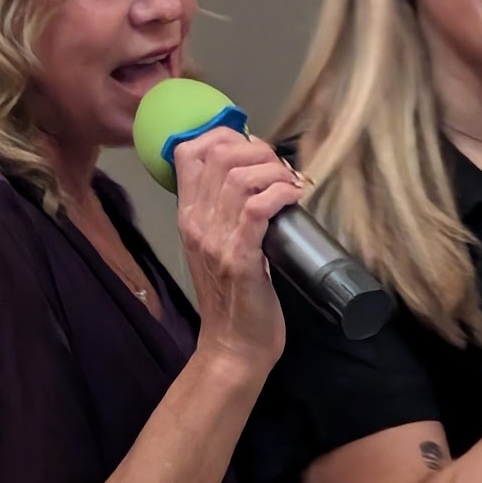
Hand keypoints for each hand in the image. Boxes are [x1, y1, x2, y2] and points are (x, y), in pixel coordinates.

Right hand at [172, 129, 302, 374]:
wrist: (233, 346)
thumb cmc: (234, 297)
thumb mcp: (218, 246)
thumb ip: (224, 214)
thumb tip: (253, 178)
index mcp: (188, 217)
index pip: (189, 152)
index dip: (224, 136)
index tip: (253, 148)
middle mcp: (196, 224)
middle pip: (218, 155)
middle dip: (258, 149)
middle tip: (280, 168)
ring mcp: (216, 241)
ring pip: (239, 177)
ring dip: (273, 171)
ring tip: (290, 184)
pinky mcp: (241, 259)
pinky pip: (257, 209)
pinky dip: (279, 194)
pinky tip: (293, 197)